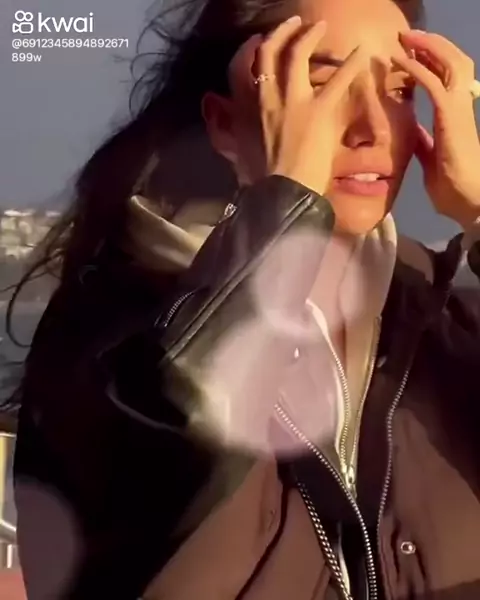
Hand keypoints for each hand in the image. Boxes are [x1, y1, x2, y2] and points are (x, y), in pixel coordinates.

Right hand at [228, 17, 366, 195]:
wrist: (281, 195)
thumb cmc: (261, 181)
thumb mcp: (241, 153)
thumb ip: (236, 136)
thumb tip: (231, 131)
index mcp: (248, 108)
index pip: (245, 66)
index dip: (255, 48)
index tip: (264, 41)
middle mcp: (267, 98)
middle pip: (271, 51)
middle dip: (283, 32)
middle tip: (296, 24)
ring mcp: (293, 102)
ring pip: (298, 55)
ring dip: (309, 36)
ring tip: (320, 28)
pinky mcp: (318, 112)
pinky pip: (337, 80)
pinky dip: (351, 64)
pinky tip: (361, 53)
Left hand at [393, 31, 479, 227]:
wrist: (467, 202)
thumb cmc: (452, 186)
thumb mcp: (429, 159)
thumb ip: (422, 142)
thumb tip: (409, 130)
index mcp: (454, 116)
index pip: (446, 78)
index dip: (431, 62)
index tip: (410, 55)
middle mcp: (460, 107)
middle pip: (452, 62)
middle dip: (431, 45)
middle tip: (407, 37)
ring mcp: (458, 110)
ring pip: (448, 64)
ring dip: (426, 47)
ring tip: (405, 38)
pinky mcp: (451, 118)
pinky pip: (434, 84)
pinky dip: (417, 68)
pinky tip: (401, 60)